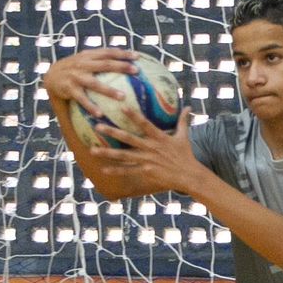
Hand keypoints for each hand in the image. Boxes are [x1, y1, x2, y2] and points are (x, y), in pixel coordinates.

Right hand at [43, 48, 136, 122]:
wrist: (50, 76)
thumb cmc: (75, 69)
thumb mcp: (85, 60)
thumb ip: (101, 60)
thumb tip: (125, 62)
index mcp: (89, 56)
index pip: (108, 52)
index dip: (123, 53)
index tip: (138, 57)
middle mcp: (83, 64)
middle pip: (105, 64)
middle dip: (121, 66)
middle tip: (136, 71)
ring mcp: (76, 76)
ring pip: (95, 83)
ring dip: (109, 90)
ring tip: (123, 97)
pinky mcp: (69, 89)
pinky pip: (82, 99)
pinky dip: (91, 106)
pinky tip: (101, 114)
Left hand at [83, 104, 199, 195]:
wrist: (188, 175)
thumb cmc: (186, 154)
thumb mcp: (184, 136)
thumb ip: (183, 121)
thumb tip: (189, 107)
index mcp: (159, 137)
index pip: (145, 124)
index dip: (133, 115)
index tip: (122, 107)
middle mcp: (150, 148)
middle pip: (128, 139)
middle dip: (112, 133)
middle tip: (98, 126)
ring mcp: (146, 160)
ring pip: (123, 156)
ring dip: (107, 153)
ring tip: (92, 150)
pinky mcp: (145, 171)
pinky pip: (128, 170)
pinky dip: (116, 170)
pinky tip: (104, 170)